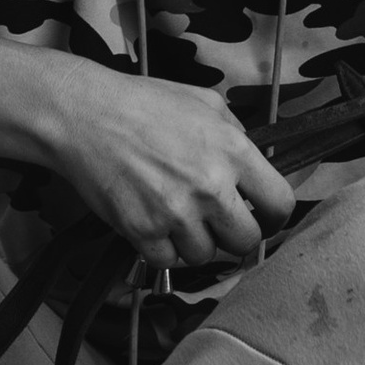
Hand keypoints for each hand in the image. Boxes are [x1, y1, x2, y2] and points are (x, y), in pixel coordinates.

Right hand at [27, 66, 296, 270]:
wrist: (85, 115)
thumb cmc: (142, 103)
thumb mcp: (205, 103)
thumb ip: (236, 135)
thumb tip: (255, 166)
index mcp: (233, 151)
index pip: (280, 204)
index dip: (275, 218)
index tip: (265, 220)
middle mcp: (210, 186)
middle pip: (246, 241)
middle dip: (235, 236)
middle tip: (219, 225)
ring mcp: (176, 211)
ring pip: (205, 256)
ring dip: (195, 243)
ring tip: (178, 217)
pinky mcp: (143, 231)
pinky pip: (168, 262)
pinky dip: (163, 250)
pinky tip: (155, 224)